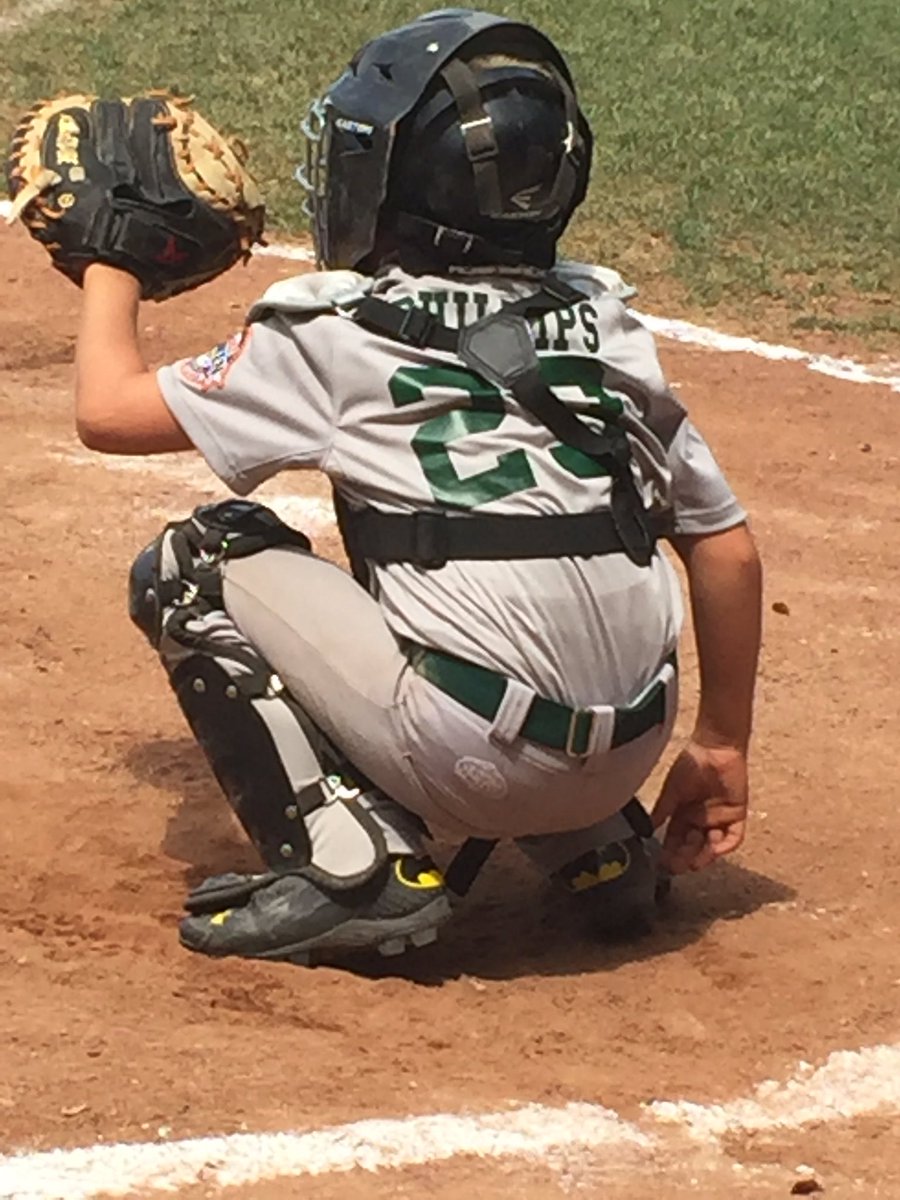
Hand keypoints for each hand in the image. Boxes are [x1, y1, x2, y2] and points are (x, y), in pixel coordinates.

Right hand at [651, 740, 748, 873]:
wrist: (714, 748)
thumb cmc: (690, 763)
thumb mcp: (672, 790)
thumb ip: (662, 811)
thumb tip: (646, 829)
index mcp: (683, 814)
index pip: (675, 840)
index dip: (669, 853)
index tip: (662, 864)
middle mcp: (700, 819)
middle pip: (693, 846)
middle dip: (685, 858)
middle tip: (678, 867)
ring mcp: (719, 819)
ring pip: (712, 846)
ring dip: (703, 856)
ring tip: (694, 862)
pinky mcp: (736, 815)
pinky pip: (733, 837)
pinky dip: (724, 846)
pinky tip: (713, 849)